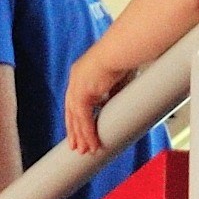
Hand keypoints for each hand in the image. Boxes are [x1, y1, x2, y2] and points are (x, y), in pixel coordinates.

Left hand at [63, 35, 116, 153]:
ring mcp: (76, 86)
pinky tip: (93, 144)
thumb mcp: (117, 78)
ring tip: (87, 151)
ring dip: (82, 136)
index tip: (79, 130)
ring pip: (76, 119)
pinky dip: (88, 133)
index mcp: (82, 72)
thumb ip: (113, 93)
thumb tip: (118, 107)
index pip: (76, 100)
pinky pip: (84, 119)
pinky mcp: (82, 94)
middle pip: (71, 112)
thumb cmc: (127, 56)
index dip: (77, 117)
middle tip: (78, 147)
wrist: (123, 47)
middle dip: (75, 131)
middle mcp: (76, 79)